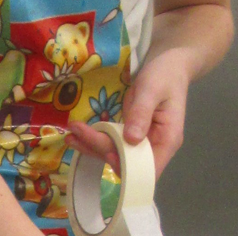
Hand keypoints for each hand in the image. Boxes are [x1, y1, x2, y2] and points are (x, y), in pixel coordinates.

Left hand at [64, 50, 192, 178]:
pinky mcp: (129, 136)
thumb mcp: (152, 90)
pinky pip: (111, 143)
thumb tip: (131, 139)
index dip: (128, 167)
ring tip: (70, 136)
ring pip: (114, 154)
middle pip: (126, 161)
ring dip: (91, 146)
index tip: (107, 152)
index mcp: (167, 140)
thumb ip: (141, 113)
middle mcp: (155, 147)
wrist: (167, 66)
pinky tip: (77, 135)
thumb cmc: (164, 75)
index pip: (149, 168)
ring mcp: (141, 142)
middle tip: (76, 134)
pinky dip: (94, 140)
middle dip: (100, 150)